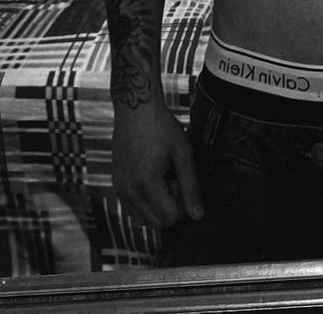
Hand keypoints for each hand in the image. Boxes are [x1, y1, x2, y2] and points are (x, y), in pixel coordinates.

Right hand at [112, 102, 203, 229]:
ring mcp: (119, 188)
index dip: (183, 206)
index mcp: (146, 184)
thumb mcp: (183, 153)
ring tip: (164, 176)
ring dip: (158, 205)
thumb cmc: (161, 126)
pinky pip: (133, 206)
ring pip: (144, 217)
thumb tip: (198, 215)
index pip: (170, 219)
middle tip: (174, 178)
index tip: (183, 182)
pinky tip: (153, 174)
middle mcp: (128, 191)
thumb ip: (191, 186)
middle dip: (170, 208)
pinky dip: (146, 199)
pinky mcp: (116, 183)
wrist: (136, 108)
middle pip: (156, 223)